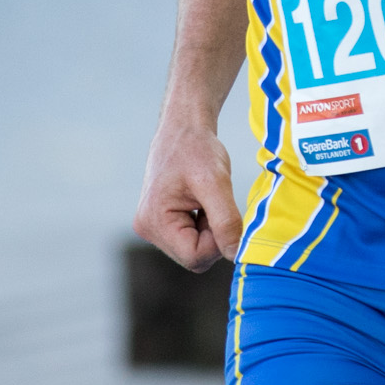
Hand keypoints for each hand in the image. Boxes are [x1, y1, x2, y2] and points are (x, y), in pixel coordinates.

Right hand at [134, 118, 242, 273]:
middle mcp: (147, 229)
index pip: (195, 257)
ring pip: (195, 249)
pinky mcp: (162, 222)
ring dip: (210, 229)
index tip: (221, 209)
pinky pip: (191, 239)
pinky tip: (200, 201)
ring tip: (206, 198)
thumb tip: (236, 255)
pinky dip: (204, 225)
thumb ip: (226, 222)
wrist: (183, 128)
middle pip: (194, 256)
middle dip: (213, 235)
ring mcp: (153, 226)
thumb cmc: (196, 149)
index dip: (218, 241)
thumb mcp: (216, 183)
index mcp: (153, 222)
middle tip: (214, 202)